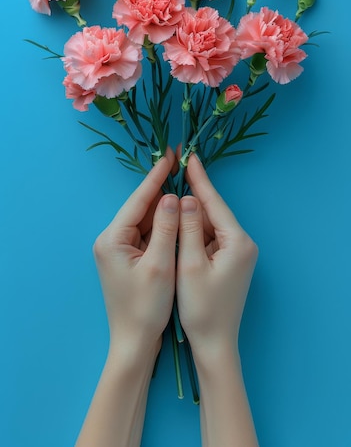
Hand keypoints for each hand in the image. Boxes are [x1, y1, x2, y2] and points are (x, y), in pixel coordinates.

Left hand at [93, 148, 178, 358]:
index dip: (156, 177)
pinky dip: (163, 225)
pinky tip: (178, 213)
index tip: (171, 155)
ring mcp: (118, 250)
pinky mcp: (128, 259)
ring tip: (183, 182)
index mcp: (112, 239)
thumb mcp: (160, 265)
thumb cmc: (146, 308)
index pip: (137, 200)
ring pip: (145, 220)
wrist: (134, 343)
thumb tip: (173, 197)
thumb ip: (166, 228)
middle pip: (140, 208)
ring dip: (164, 206)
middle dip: (161, 187)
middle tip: (180, 163)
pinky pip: (147, 234)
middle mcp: (111, 240)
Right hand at [176, 154, 257, 357]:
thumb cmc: (202, 309)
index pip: (215, 203)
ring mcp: (237, 253)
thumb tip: (184, 198)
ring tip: (173, 186)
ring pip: (210, 224)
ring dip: (192, 210)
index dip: (199, 179)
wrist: (215, 344)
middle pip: (213, 211)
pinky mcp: (229, 262)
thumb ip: (189, 229)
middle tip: (177, 165)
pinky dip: (195, 228)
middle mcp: (242, 243)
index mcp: (238, 242)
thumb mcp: (190, 265)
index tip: (188, 156)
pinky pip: (210, 237)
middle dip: (194, 191)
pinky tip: (179, 218)